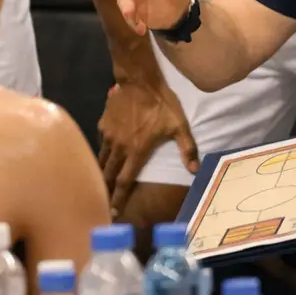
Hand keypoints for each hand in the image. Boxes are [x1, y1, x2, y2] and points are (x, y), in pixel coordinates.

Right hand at [97, 81, 198, 214]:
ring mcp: (108, 135)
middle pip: (108, 174)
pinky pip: (101, 143)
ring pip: (102, 159)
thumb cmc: (161, 103)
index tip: (114, 213)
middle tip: (102, 203)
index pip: (125, 182)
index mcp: (137, 151)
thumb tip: (195, 170)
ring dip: (101, 173)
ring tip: (100, 183)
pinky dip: (102, 152)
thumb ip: (187, 148)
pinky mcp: (103, 124)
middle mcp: (119, 147)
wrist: (139, 80)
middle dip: (105, 190)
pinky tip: (104, 154)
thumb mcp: (179, 125)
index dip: (119, 199)